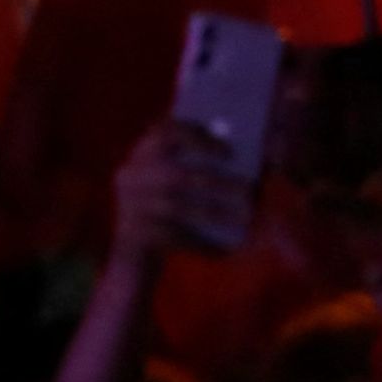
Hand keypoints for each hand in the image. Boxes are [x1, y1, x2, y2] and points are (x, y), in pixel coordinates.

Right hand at [108, 117, 255, 267]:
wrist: (132, 242)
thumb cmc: (162, 200)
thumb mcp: (166, 174)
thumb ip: (194, 161)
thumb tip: (242, 158)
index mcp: (141, 153)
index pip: (164, 133)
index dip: (196, 138)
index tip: (228, 151)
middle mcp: (132, 177)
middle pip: (176, 176)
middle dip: (217, 182)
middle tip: (249, 189)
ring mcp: (132, 206)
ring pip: (178, 209)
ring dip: (216, 213)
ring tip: (246, 216)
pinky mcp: (138, 234)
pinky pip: (175, 236)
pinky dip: (202, 242)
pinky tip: (225, 247)